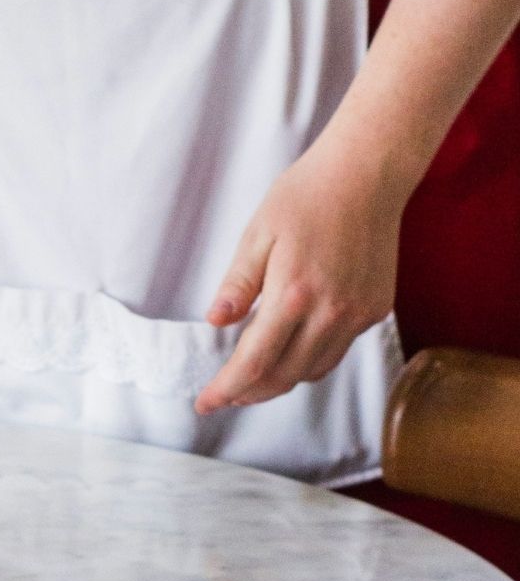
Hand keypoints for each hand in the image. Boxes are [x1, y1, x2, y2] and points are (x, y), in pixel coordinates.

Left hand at [195, 146, 404, 414]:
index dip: (227, 388)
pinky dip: (310, 359)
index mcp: (293, 293)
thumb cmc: (304, 197)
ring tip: (251, 379)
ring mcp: (359, 313)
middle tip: (223, 396)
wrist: (365, 176)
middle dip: (250, 392)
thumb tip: (216, 322)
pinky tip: (290, 351)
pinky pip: (338, 348)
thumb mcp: (257, 234)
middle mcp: (331, 312)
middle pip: (285, 375)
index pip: (254, 360)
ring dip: (281, 380)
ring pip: (315, 369)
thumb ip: (238, 283)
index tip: (204, 403)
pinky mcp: (376, 309)